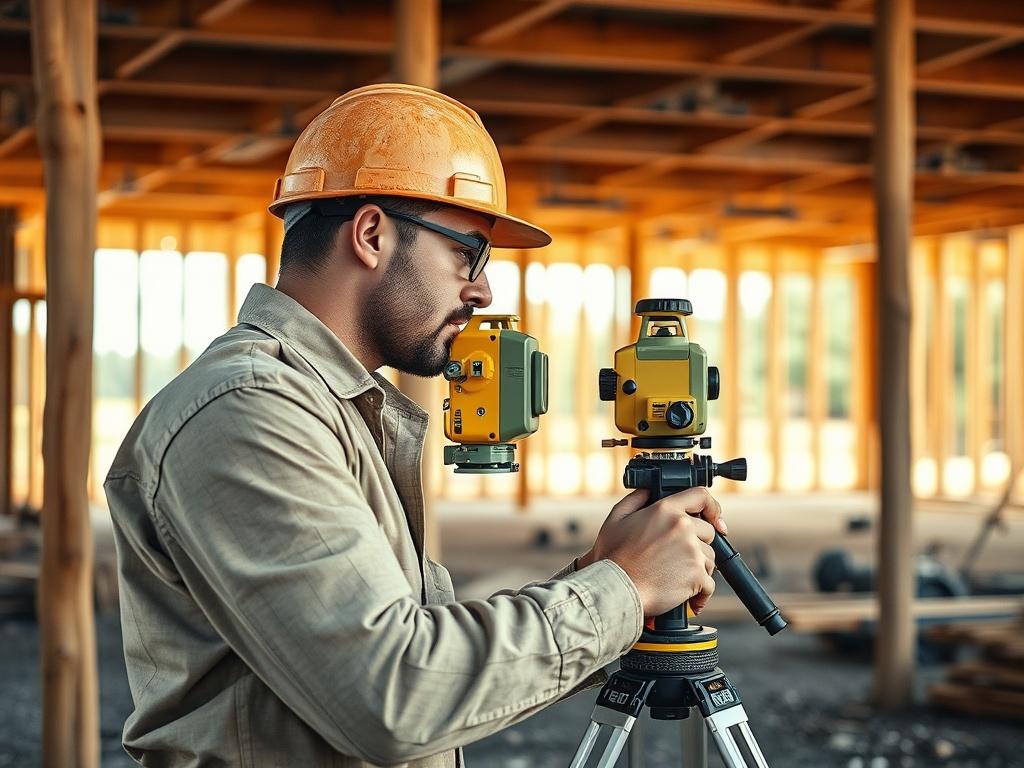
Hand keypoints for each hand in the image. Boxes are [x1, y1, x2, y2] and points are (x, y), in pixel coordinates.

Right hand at [577, 487, 725, 616]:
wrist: (616, 589)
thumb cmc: (613, 558)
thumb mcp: (617, 518)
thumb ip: (636, 499)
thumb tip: (648, 490)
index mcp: (665, 510)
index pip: (700, 496)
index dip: (711, 507)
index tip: (715, 519)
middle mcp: (682, 527)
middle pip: (708, 532)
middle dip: (697, 544)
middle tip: (677, 557)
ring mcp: (692, 552)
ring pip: (709, 559)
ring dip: (697, 568)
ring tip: (676, 577)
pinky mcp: (697, 576)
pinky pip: (709, 584)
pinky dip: (701, 592)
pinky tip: (689, 596)